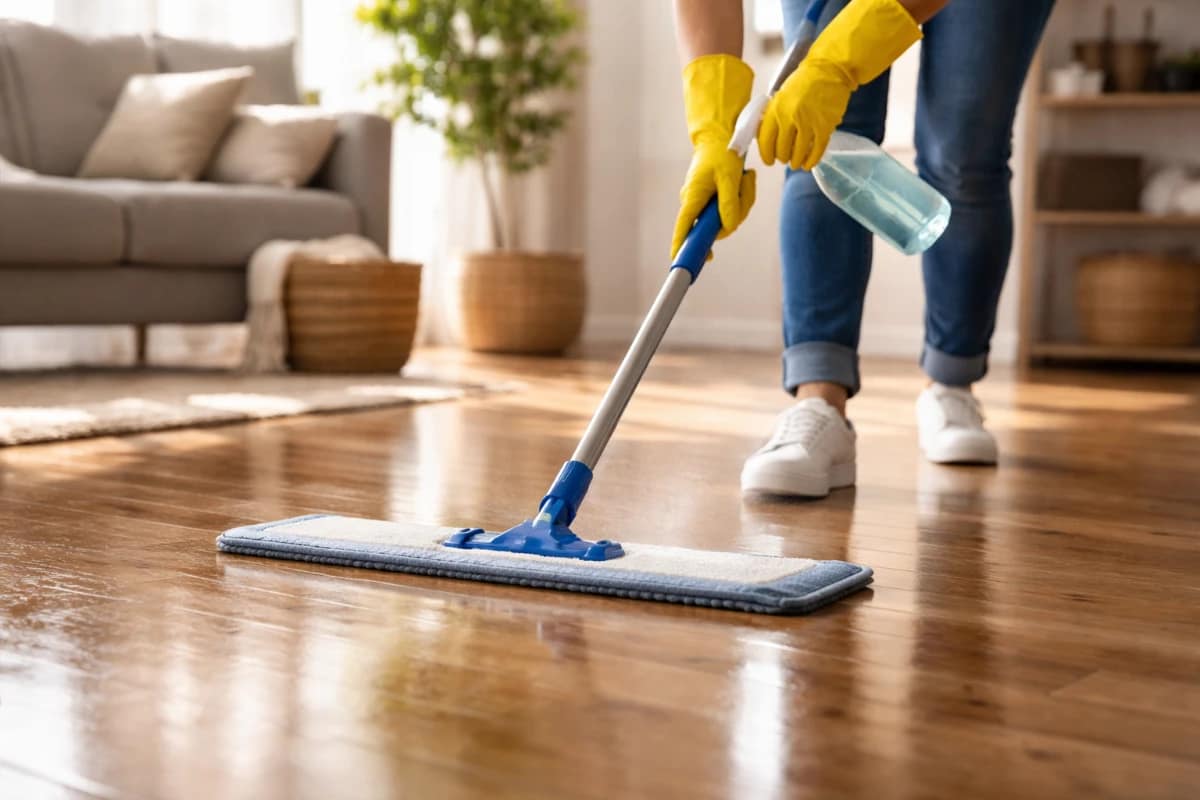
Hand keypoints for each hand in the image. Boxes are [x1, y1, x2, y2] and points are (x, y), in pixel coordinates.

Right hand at [671, 54, 755, 259]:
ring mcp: (706, 203)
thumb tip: (728, 228)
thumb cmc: (722, 152)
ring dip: (744, 201)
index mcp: (693, 198)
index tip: (678, 263)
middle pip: (716, 226)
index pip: (684, 228)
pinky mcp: (716, 200)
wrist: (721, 134)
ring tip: (747, 178)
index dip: (681, 247)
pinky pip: (733, 209)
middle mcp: (696, 204)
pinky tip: (745, 180)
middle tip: (746, 185)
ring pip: (729, 218)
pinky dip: (743, 198)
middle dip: (736, 213)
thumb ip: (729, 203)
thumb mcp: (729, 176)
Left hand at [758, 0, 921, 170]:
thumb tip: (763, 137)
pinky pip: (816, 151)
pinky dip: (811, 161)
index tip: (769, 160)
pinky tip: (808, 164)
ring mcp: (808, 123)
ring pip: (798, 154)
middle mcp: (790, 118)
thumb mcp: (780, 96)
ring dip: (795, 162)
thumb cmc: (803, 82)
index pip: (765, 141)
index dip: (766, 155)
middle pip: (781, 150)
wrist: (829, 70)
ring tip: (795, 163)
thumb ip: (772, 116)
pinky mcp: (825, 127)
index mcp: (776, 109)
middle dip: (782, 158)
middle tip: (784, 158)